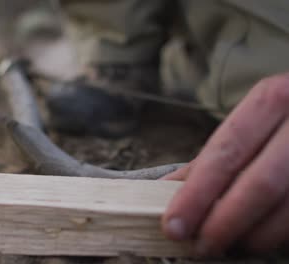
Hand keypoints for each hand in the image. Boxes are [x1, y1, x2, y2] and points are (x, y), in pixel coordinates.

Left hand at [162, 74, 288, 254]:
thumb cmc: (281, 120)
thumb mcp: (249, 122)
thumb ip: (211, 157)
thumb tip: (164, 189)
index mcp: (272, 101)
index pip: (227, 153)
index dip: (197, 194)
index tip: (174, 225)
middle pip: (261, 184)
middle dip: (224, 223)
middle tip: (200, 246)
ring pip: (288, 210)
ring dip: (253, 236)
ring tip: (228, 245)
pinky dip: (277, 236)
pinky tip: (256, 238)